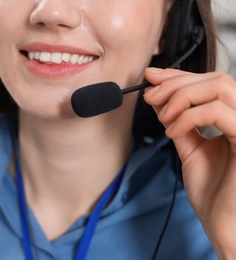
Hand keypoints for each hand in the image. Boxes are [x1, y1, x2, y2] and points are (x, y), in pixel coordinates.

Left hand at [143, 67, 235, 258]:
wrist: (223, 224)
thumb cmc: (212, 191)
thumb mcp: (189, 148)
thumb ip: (178, 121)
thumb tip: (158, 96)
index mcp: (235, 118)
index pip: (211, 82)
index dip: (179, 75)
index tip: (151, 78)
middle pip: (215, 78)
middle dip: (175, 83)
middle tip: (150, 97)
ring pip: (219, 86)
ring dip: (181, 97)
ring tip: (164, 119)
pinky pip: (218, 112)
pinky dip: (188, 117)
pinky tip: (173, 132)